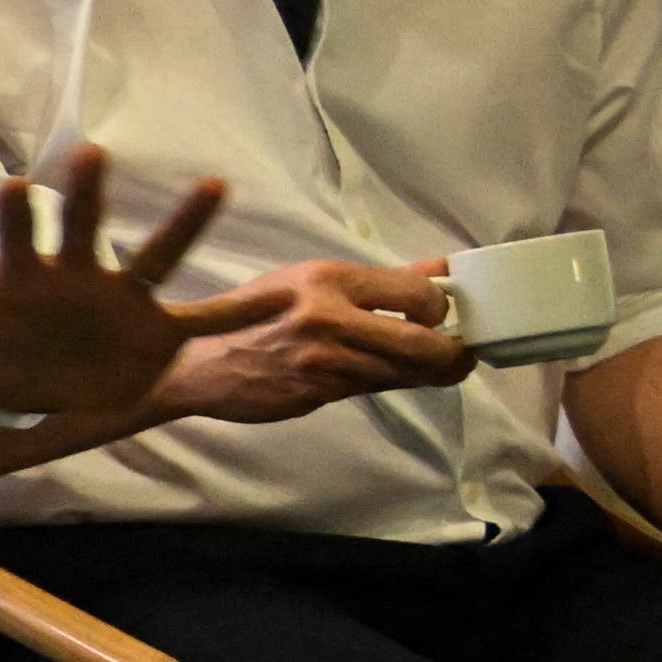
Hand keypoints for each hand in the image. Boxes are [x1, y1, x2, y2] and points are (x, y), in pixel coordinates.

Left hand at [0, 145, 283, 419]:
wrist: (27, 396)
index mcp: (26, 274)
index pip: (17, 234)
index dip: (15, 213)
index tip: (15, 184)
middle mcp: (79, 274)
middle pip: (86, 228)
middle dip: (89, 196)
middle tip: (92, 153)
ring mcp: (122, 300)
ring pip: (157, 256)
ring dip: (184, 224)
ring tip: (214, 186)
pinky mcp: (155, 332)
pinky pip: (203, 320)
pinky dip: (240, 313)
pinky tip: (281, 298)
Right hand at [154, 258, 471, 422]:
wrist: (197, 364)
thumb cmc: (253, 317)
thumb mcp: (308, 282)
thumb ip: (377, 280)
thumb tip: (440, 269)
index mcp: (328, 277)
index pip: (416, 293)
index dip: (441, 309)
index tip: (441, 315)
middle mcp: (328, 315)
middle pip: (422, 340)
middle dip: (454, 352)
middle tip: (463, 353)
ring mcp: (322, 358)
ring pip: (404, 372)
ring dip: (432, 373)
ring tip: (444, 368)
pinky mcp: (316, 391)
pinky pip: (375, 388)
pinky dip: (395, 382)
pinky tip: (399, 377)